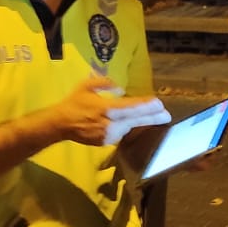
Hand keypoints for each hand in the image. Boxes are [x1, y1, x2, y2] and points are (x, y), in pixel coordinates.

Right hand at [55, 77, 171, 145]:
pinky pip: (121, 132)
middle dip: (153, 117)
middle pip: (136, 120)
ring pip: (129, 126)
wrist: (60, 124)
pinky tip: (127, 121)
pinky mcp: (106, 142)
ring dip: (139, 120)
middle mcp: (110, 123)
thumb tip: (121, 91)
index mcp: (106, 108)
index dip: (147, 106)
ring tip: (153, 116)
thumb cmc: (74, 102)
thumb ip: (106, 83)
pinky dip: (125, 125)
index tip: (159, 104)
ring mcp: (109, 135)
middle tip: (167, 115)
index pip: (132, 107)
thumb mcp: (87, 85)